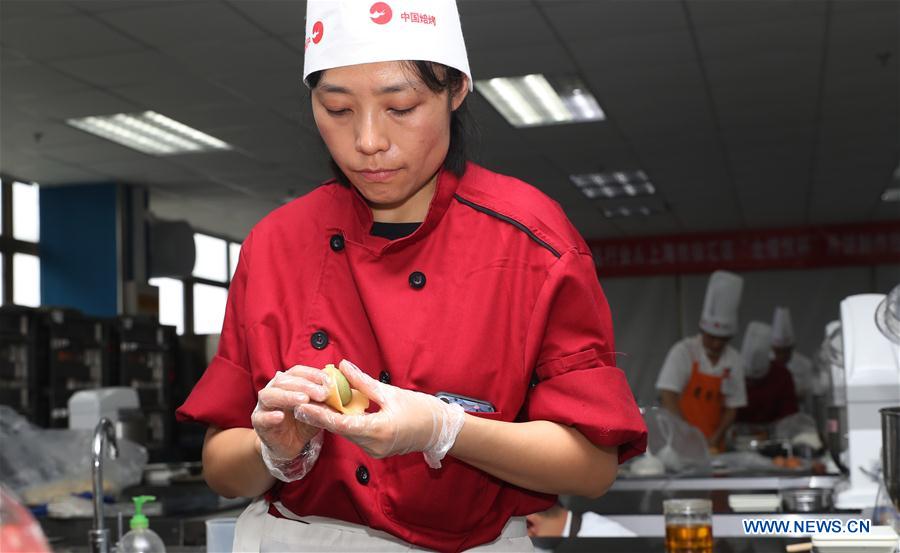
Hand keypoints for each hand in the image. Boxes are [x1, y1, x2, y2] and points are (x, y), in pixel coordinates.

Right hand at [252, 366, 329, 480]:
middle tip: (321, 393)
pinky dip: (270, 416)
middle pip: (284, 381)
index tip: (328, 381)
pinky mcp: (259, 422)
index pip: (297, 371)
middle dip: (304, 385)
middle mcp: (273, 390)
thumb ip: (325, 398)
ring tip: (303, 400)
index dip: (312, 374)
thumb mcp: (317, 408)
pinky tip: (280, 416)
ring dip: (287, 396)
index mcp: (287, 383)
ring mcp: (264, 405)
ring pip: (270, 395)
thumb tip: (341, 387)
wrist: (289, 444)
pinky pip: (262, 417)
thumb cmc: (303, 421)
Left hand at [293, 360, 465, 467]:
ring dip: (334, 419)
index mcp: (379, 430)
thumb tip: (342, 367)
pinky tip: (339, 411)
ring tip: (317, 402)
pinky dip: (347, 423)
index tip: (301, 405)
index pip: (341, 424)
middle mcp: (374, 445)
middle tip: (304, 399)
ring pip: (347, 433)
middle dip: (323, 414)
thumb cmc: (420, 409)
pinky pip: (356, 436)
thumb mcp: (389, 392)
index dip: (319, 414)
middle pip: (341, 430)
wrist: (439, 430)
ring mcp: (375, 451)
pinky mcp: (377, 451)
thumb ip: (362, 382)